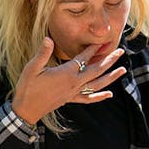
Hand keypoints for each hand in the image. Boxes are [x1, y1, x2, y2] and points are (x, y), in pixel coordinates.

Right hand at [11, 38, 126, 126]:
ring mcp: (73, 92)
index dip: (94, 48)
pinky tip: (109, 94)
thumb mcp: (32, 68)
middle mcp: (74, 83)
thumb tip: (48, 38)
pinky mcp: (70, 99)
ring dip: (111, 77)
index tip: (103, 40)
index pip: (83, 58)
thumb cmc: (27, 88)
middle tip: (121, 51)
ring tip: (123, 70)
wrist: (25, 110)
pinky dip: (100, 96)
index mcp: (66, 73)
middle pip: (96, 70)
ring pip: (97, 84)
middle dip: (110, 60)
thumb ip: (42, 53)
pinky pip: (89, 98)